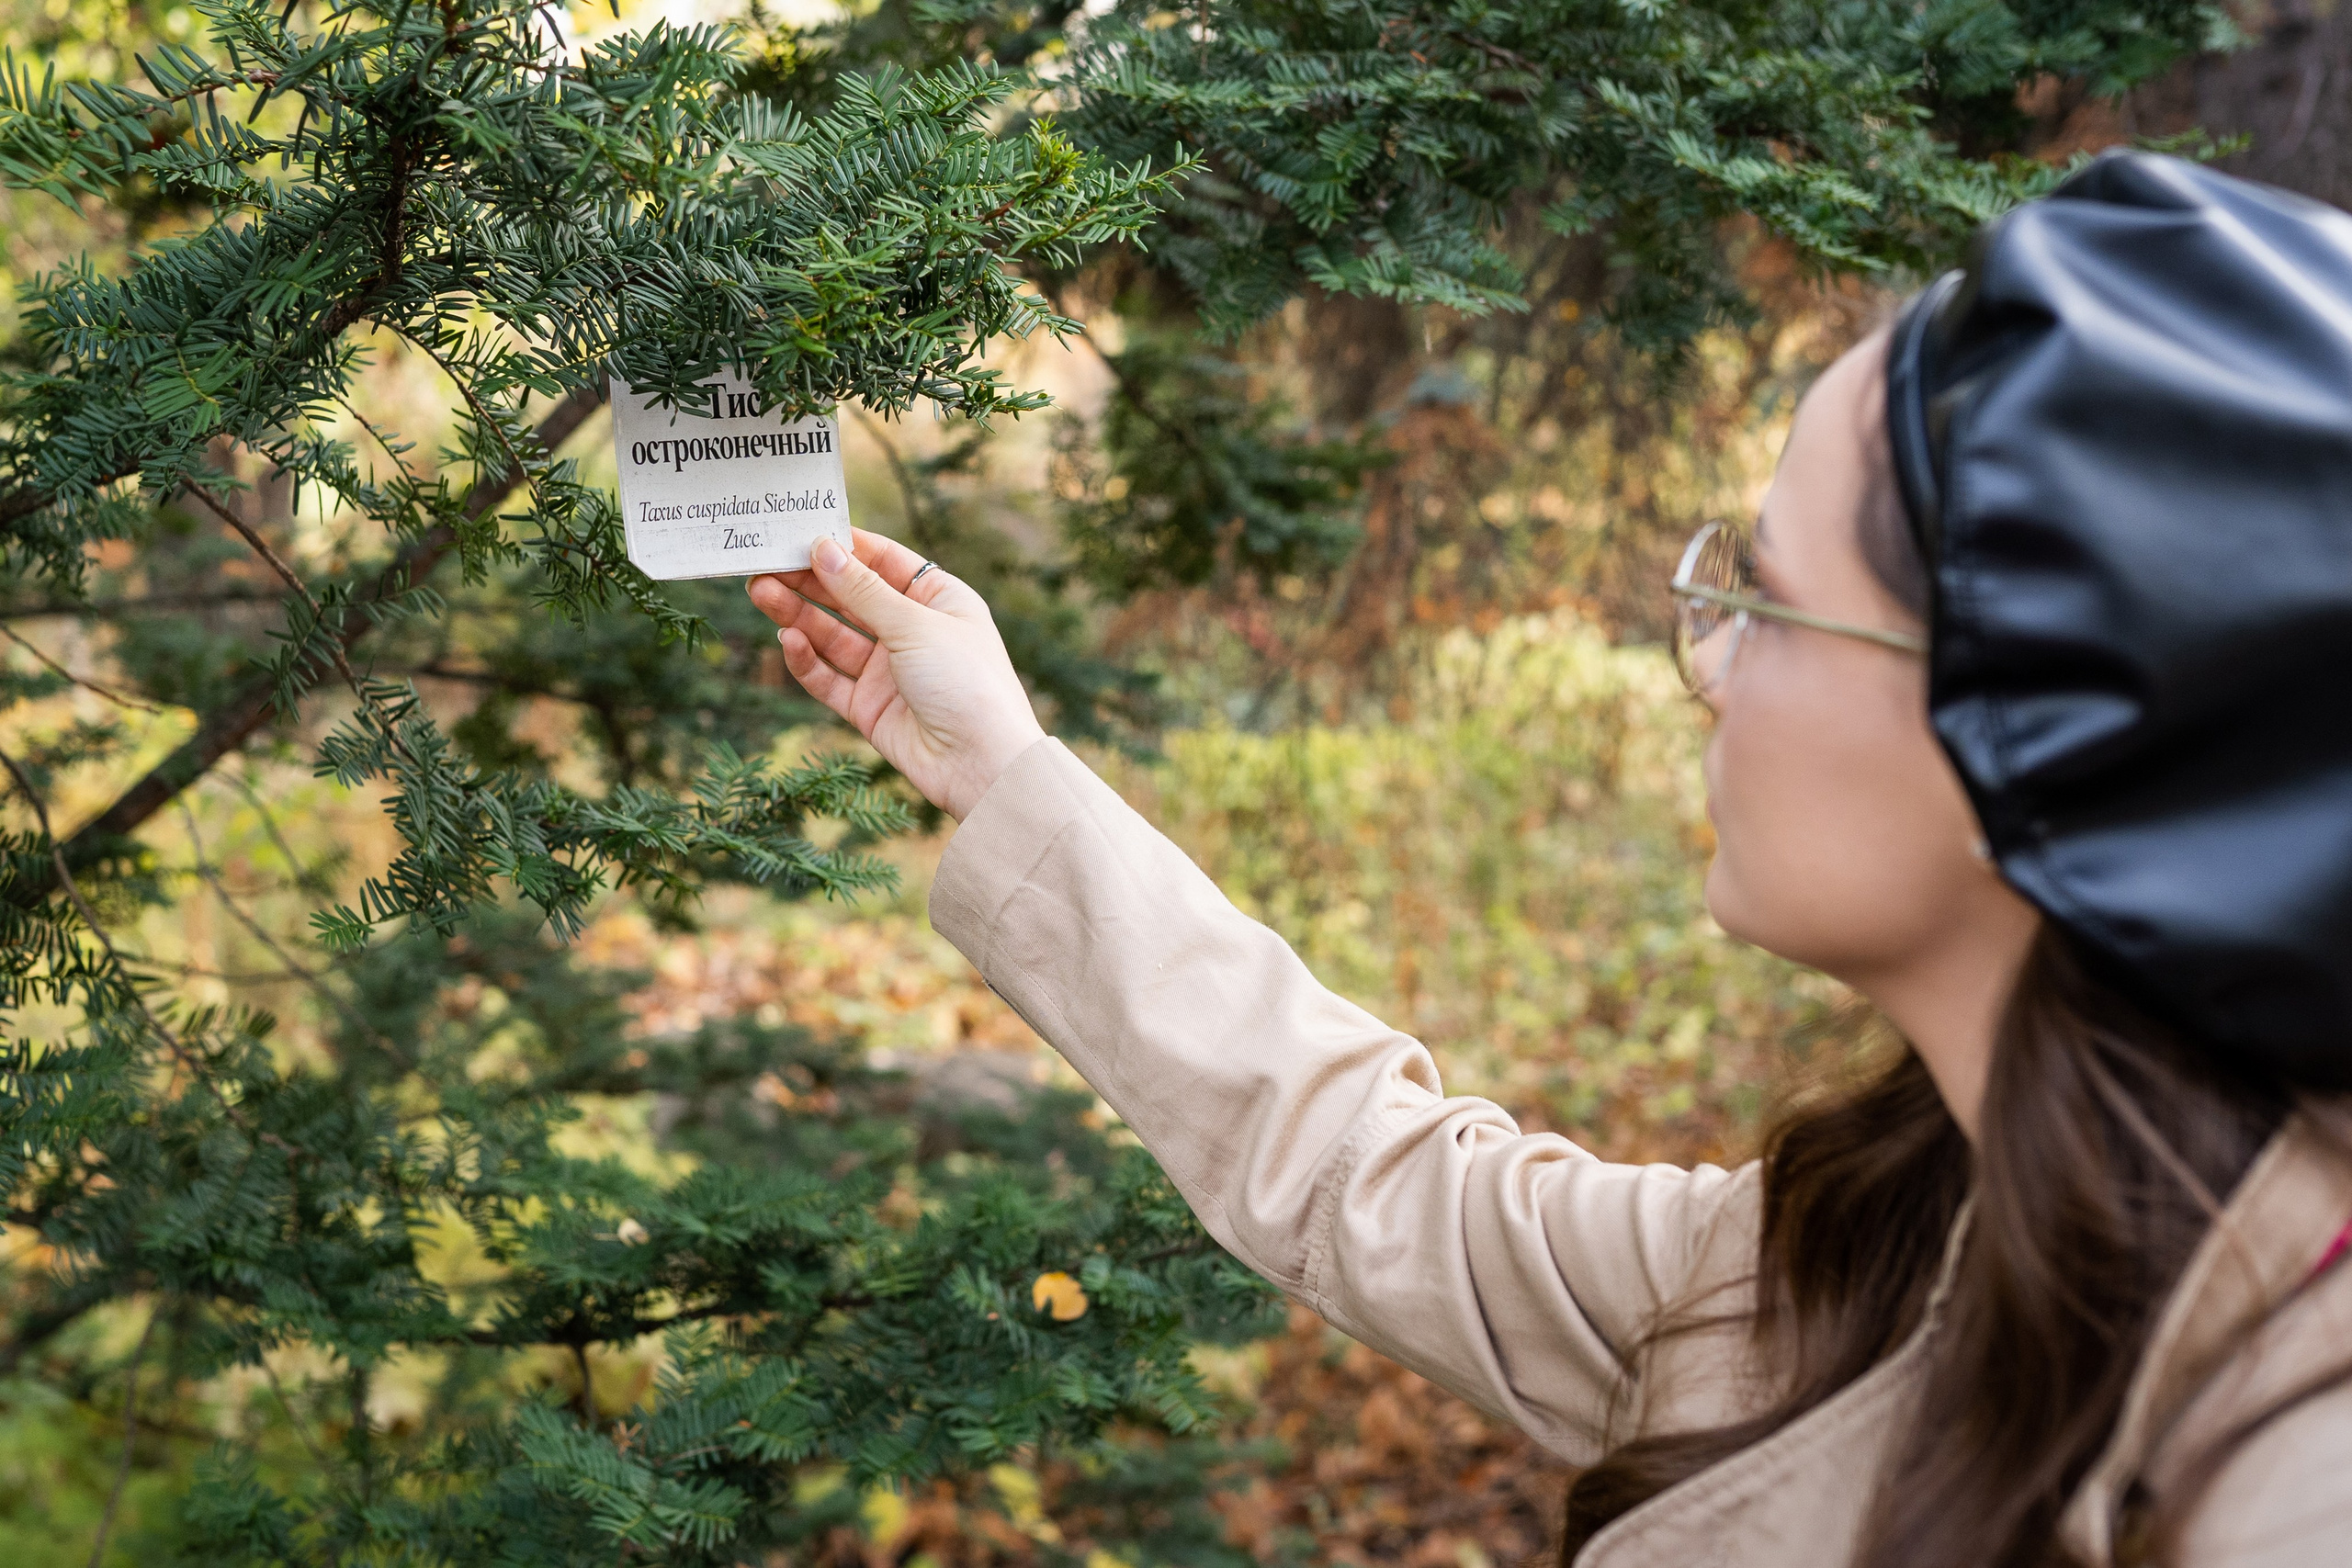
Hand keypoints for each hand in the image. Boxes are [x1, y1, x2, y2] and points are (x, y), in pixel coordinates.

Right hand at [745, 531, 1045, 821]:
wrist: (983, 766)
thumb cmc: (968, 683)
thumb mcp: (916, 625)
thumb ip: (863, 591)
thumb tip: (823, 548)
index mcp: (938, 599)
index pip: (884, 560)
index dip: (843, 546)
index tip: (799, 530)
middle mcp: (913, 631)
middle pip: (851, 598)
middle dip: (808, 580)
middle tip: (764, 563)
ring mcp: (889, 671)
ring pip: (833, 636)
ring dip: (798, 614)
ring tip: (761, 592)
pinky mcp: (869, 708)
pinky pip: (829, 679)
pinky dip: (807, 660)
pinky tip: (788, 639)